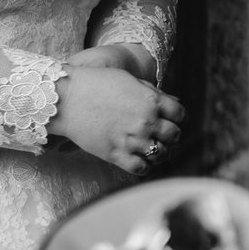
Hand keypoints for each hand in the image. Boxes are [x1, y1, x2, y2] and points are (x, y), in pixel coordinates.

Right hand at [51, 51, 183, 174]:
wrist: (68, 98)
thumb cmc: (98, 84)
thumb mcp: (130, 81)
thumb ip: (154, 93)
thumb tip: (175, 102)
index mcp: (152, 100)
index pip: (181, 114)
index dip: (179, 117)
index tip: (174, 119)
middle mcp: (146, 121)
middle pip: (175, 135)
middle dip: (172, 135)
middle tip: (165, 135)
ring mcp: (132, 140)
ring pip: (161, 154)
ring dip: (161, 152)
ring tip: (154, 148)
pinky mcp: (117, 155)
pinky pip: (142, 168)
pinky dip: (146, 166)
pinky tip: (141, 160)